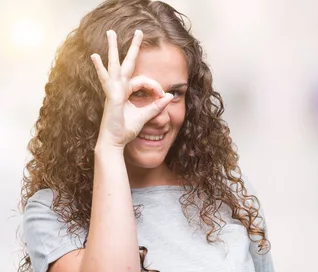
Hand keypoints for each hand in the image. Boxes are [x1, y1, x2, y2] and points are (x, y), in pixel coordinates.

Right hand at [91, 30, 173, 148]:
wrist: (115, 142)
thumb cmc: (126, 130)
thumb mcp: (146, 116)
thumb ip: (157, 106)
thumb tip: (170, 96)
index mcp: (126, 91)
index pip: (144, 80)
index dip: (155, 87)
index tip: (163, 97)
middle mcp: (118, 87)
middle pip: (126, 63)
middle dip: (132, 47)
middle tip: (138, 31)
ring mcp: (113, 90)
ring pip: (115, 65)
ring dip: (113, 49)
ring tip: (110, 33)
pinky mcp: (111, 97)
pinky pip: (107, 81)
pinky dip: (100, 69)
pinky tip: (95, 56)